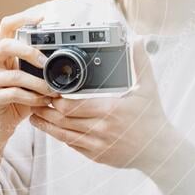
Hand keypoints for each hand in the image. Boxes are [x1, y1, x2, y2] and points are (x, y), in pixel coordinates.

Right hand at [0, 11, 59, 145]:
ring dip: (38, 83)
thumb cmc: (13, 101)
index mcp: (0, 54)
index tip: (42, 18)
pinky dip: (32, 98)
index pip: (6, 27)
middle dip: (29, 51)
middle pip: (5, 45)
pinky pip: (14, 94)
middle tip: (47, 63)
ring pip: (15, 75)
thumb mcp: (26, 80)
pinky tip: (42, 101)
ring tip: (52, 90)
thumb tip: (64, 59)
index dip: (22, 18)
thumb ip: (37, 68)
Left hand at [29, 36, 180, 173]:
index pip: (73, 106)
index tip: (48, 90)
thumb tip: (138, 39)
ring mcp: (98, 145)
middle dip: (46, 109)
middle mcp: (101, 129)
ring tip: (34, 114)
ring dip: (47, 124)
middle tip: (35, 99)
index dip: (56, 99)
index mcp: (111, 110)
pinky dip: (59, 136)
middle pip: (63, 119)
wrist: (159, 151)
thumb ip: (140, 63)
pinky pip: (72, 145)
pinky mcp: (96, 155)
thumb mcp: (149, 88)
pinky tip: (51, 128)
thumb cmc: (152, 118)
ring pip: (63, 134)